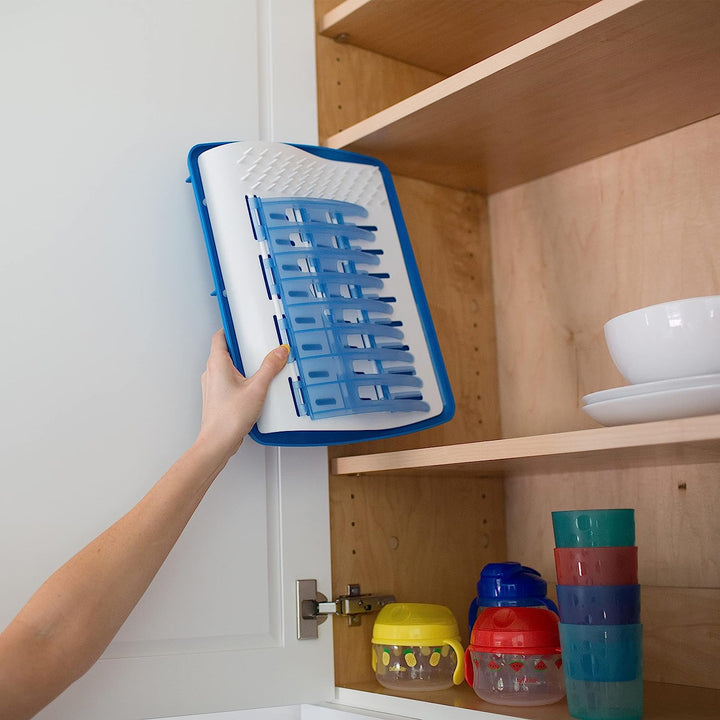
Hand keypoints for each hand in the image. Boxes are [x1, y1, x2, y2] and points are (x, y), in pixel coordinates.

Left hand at [196, 330, 288, 459]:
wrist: (217, 442)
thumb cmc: (228, 418)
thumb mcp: (257, 388)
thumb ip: (270, 367)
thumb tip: (279, 352)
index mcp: (217, 363)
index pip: (220, 336)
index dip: (231, 328)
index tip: (243, 323)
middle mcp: (211, 372)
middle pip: (225, 350)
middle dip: (242, 347)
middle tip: (258, 344)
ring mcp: (213, 386)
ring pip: (227, 366)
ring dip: (242, 364)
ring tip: (260, 366)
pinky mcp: (218, 397)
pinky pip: (229, 380)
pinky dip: (241, 378)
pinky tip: (255, 386)